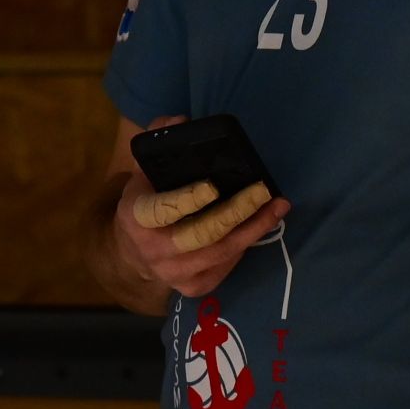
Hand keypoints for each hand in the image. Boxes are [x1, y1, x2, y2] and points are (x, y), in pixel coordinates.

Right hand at [113, 119, 289, 299]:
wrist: (132, 253)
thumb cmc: (145, 201)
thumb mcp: (142, 168)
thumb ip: (157, 138)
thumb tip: (181, 120)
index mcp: (136, 216)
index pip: (162, 210)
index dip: (187, 200)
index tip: (213, 186)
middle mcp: (153, 250)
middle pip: (201, 235)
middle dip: (236, 212)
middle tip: (262, 191)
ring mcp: (174, 273)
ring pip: (220, 253)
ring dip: (252, 229)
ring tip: (277, 207)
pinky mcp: (193, 287)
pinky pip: (226, 267)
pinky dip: (246, 245)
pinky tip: (259, 226)